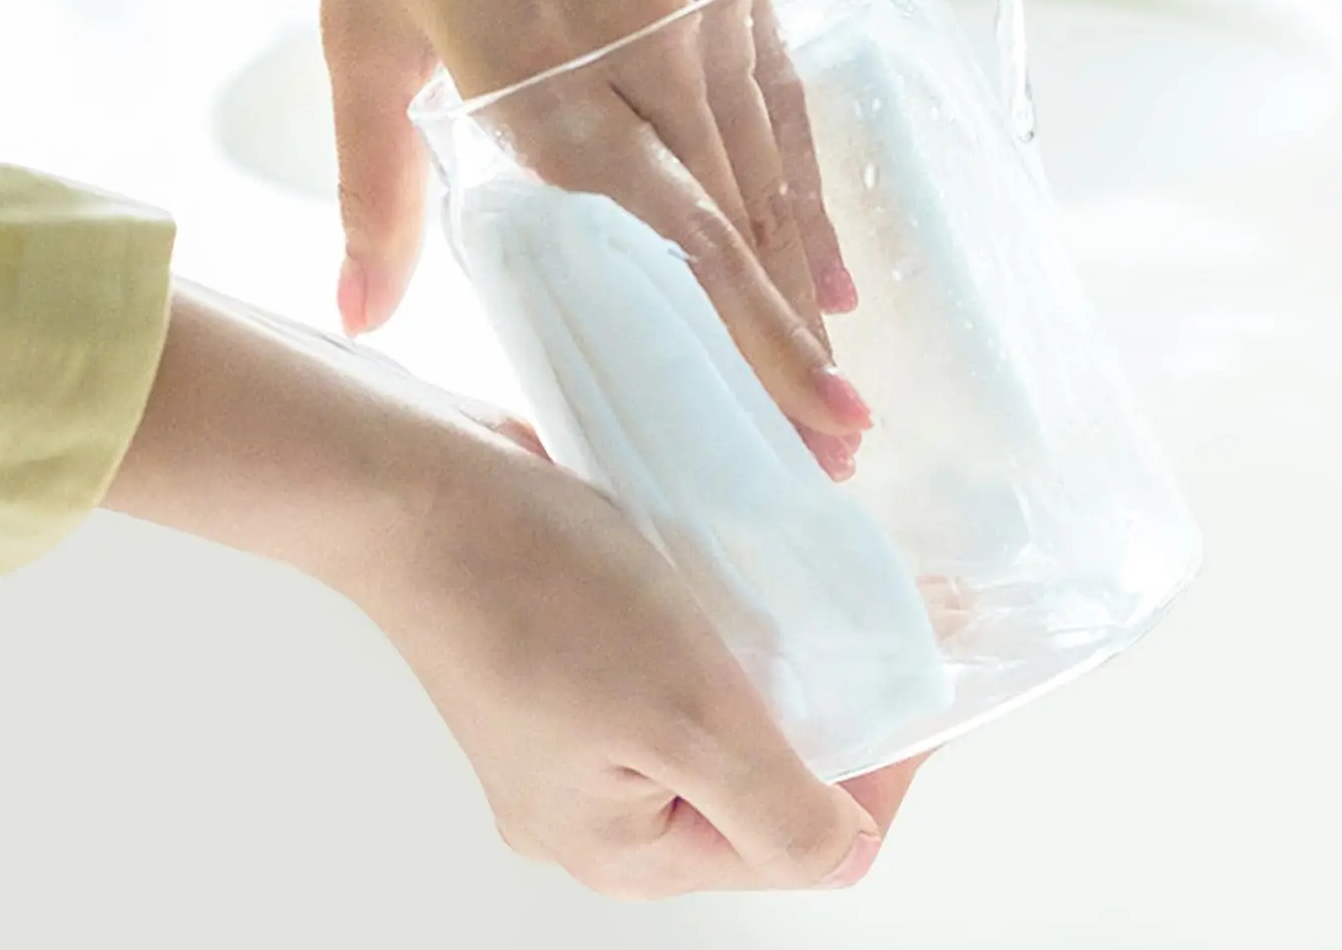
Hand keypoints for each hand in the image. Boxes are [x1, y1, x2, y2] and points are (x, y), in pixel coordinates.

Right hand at [108, 284, 890, 897]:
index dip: (876, 769)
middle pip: (760, 777)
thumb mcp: (681, 716)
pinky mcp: (570, 654)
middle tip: (889, 620)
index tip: (925, 682)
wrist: (416, 485)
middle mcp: (596, 801)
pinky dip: (728, 621)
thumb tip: (847, 856)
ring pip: (722, 710)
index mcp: (620, 846)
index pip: (793, 841)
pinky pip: (678, 657)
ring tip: (832, 589)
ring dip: (784, 655)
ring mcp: (577, 726)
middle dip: (835, 704)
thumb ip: (776, 807)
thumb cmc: (539, 595)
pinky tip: (754, 570)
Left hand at [246, 0, 868, 470]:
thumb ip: (373, 183)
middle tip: (840, 440)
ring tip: (836, 365)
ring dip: (803, 272)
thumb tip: (362, 317)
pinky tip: (820, 246)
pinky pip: (782, 93)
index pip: (660, 232)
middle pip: (736, 217)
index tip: (784, 425)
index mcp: (537, 61)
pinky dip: (804, 179)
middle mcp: (643, 32)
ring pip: (771, 161)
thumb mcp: (359, 22)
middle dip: (791, 341)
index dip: (732, 339)